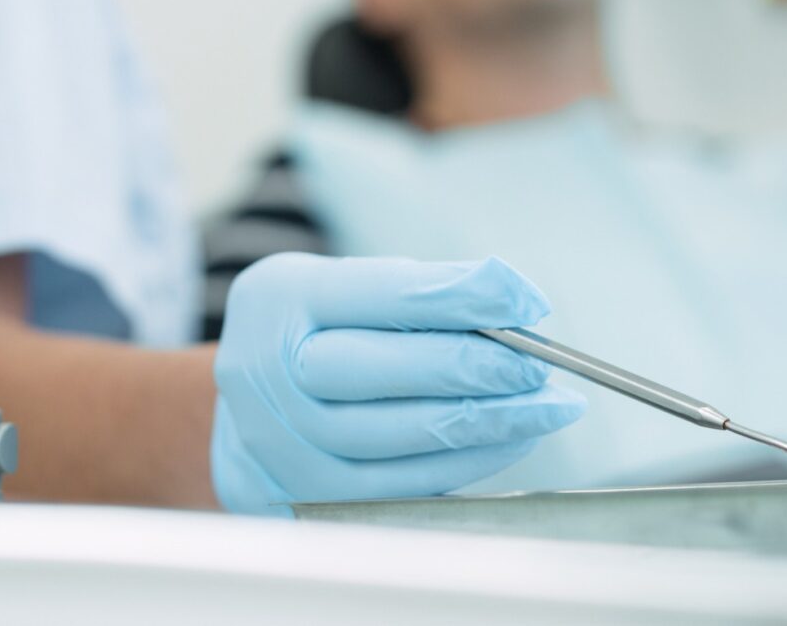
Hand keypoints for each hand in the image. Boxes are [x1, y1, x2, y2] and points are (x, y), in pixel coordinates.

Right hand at [210, 254, 586, 515]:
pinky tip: (509, 439)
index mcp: (281, 298)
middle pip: (389, 370)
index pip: (385, 293)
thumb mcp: (343, 290)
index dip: (463, 295)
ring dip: (490, 421)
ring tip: (546, 406)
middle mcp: (270, 371)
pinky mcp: (310, 495)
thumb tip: (512, 302)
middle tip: (539, 365)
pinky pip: (404, 484)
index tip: (525, 297)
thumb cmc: (311, 336)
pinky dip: (468, 462)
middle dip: (478, 367)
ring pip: (403, 435)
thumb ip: (418, 292)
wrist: (240, 411)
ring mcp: (284, 441)